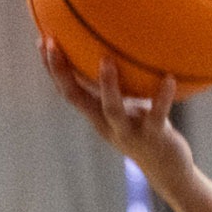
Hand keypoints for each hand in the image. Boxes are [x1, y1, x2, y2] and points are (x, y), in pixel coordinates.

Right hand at [40, 37, 194, 191]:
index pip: (67, 91)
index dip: (53, 69)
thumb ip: (120, 88)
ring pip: (112, 109)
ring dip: (107, 85)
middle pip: (76, 98)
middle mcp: (107, 123)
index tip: (42, 41)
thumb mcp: (129, 108)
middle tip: (52, 45)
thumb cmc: (147, 131)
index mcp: (97, 116)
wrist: (167, 170)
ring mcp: (129, 131)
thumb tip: (115, 54)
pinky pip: (157, 114)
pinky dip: (162, 97)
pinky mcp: (154, 136)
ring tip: (106, 60)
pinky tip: (169, 78)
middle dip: (61, 72)